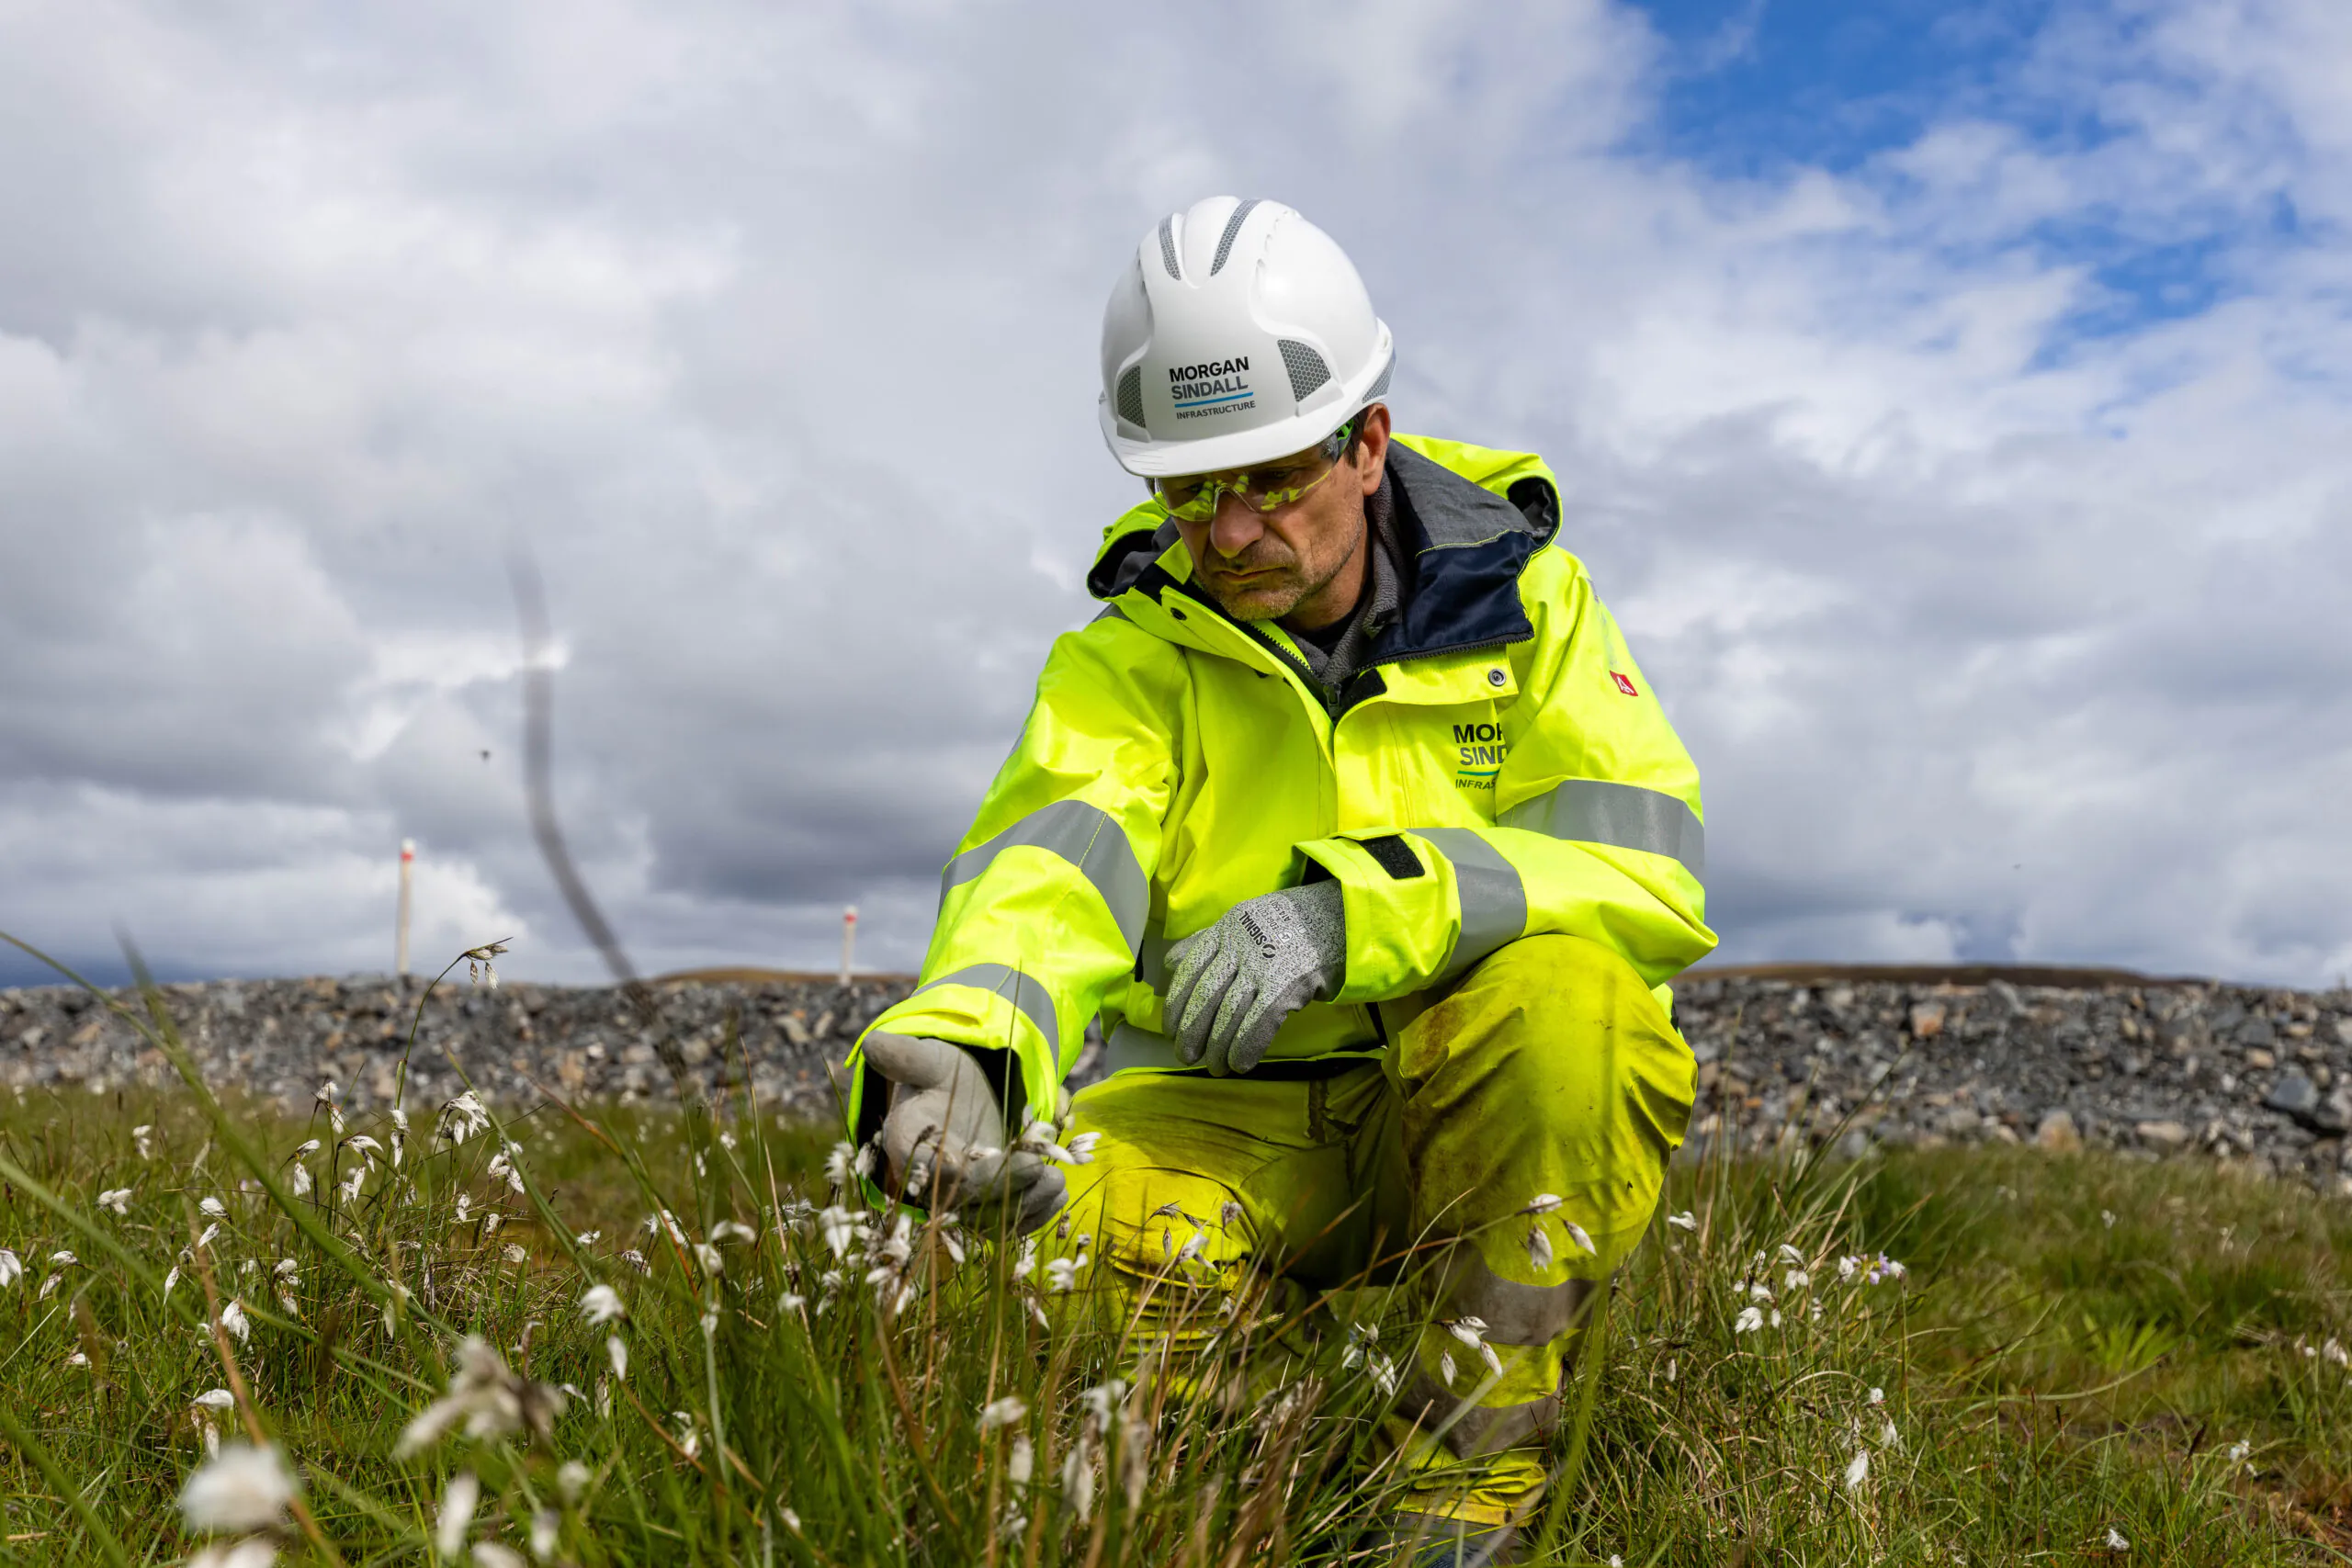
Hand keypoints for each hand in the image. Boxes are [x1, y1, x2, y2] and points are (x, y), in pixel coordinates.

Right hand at [861, 1032, 1066, 1233]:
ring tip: (1056, 1178)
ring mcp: (961, 1199)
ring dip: (1025, 1204)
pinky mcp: (988, 1207)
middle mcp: (931, 1181)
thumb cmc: (941, 1075)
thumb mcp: (928, 1061)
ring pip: (991, 1219)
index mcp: (909, 1145)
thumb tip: (872, 1042)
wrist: (961, 1096)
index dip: (954, 1171)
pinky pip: (1010, 1222)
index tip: (987, 1157)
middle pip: (965, 1200)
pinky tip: (1056, 1190)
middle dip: (1002, 1188)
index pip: (927, 1168)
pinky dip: (1035, 1213)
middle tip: (1037, 1166)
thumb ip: (906, 1057)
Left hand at [1163, 880, 1346, 1075]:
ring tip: (1215, 1068)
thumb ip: (1207, 941)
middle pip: (1206, 995)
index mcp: (1227, 928)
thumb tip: (1169, 963)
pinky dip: (1246, 1047)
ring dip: (1218, 1047)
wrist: (1344, 916)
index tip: (1169, 1029)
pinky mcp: (1289, 983)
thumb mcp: (1245, 921)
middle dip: (1192, 1031)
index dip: (1176, 1003)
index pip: (1189, 968)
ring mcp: (1264, 963)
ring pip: (1229, 1013)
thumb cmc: (1291, 925)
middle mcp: (1241, 944)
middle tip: (1185, 1056)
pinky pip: (1258, 1023)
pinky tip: (1240, 1064)